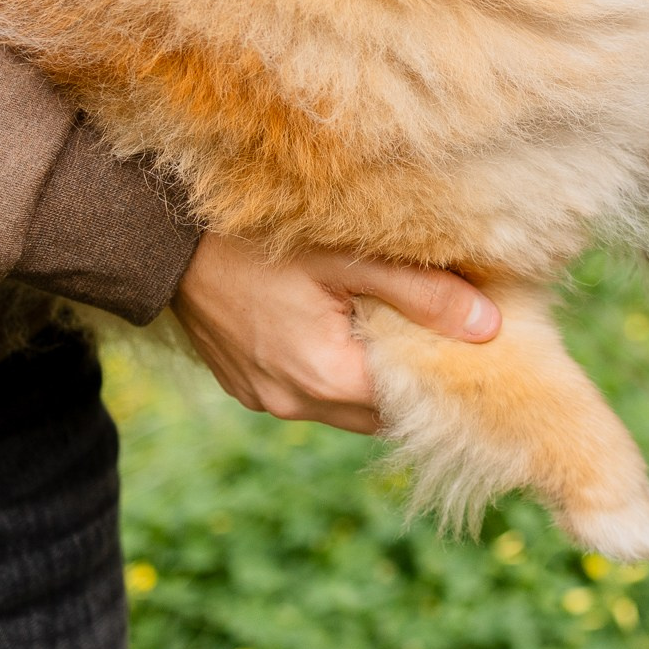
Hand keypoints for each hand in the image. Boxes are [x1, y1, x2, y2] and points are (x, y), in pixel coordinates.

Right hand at [169, 232, 498, 434]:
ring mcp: (265, 397)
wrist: (158, 239)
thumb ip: (422, 293)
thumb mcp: (349, 256)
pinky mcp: (247, 384)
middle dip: (411, 375)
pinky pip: (309, 390)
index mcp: (323, 378)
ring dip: (370, 371)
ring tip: (389, 318)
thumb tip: (490, 328)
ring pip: (345, 403)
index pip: (411, 400)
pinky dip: (334, 366)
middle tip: (437, 325)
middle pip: (379, 408)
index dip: (445, 373)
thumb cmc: (256, 239)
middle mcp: (292, 403)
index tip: (472, 341)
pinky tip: (341, 321)